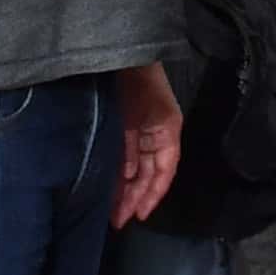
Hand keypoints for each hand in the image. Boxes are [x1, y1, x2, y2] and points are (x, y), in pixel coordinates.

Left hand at [112, 61, 182, 227]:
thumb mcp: (153, 114)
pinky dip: (119, 174)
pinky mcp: (122, 127)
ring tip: (112, 213)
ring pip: (135, 169)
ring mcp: (138, 131)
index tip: (139, 215)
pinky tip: (108, 190)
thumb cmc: (139, 80)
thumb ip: (146, 144)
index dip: (154, 194)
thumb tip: (137, 179)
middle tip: (119, 221)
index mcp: (167, 131)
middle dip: (136, 198)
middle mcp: (154, 135)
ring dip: (126, 190)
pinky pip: (124, 157)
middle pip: (149, 175)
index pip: (164, 171)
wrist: (121, 53)